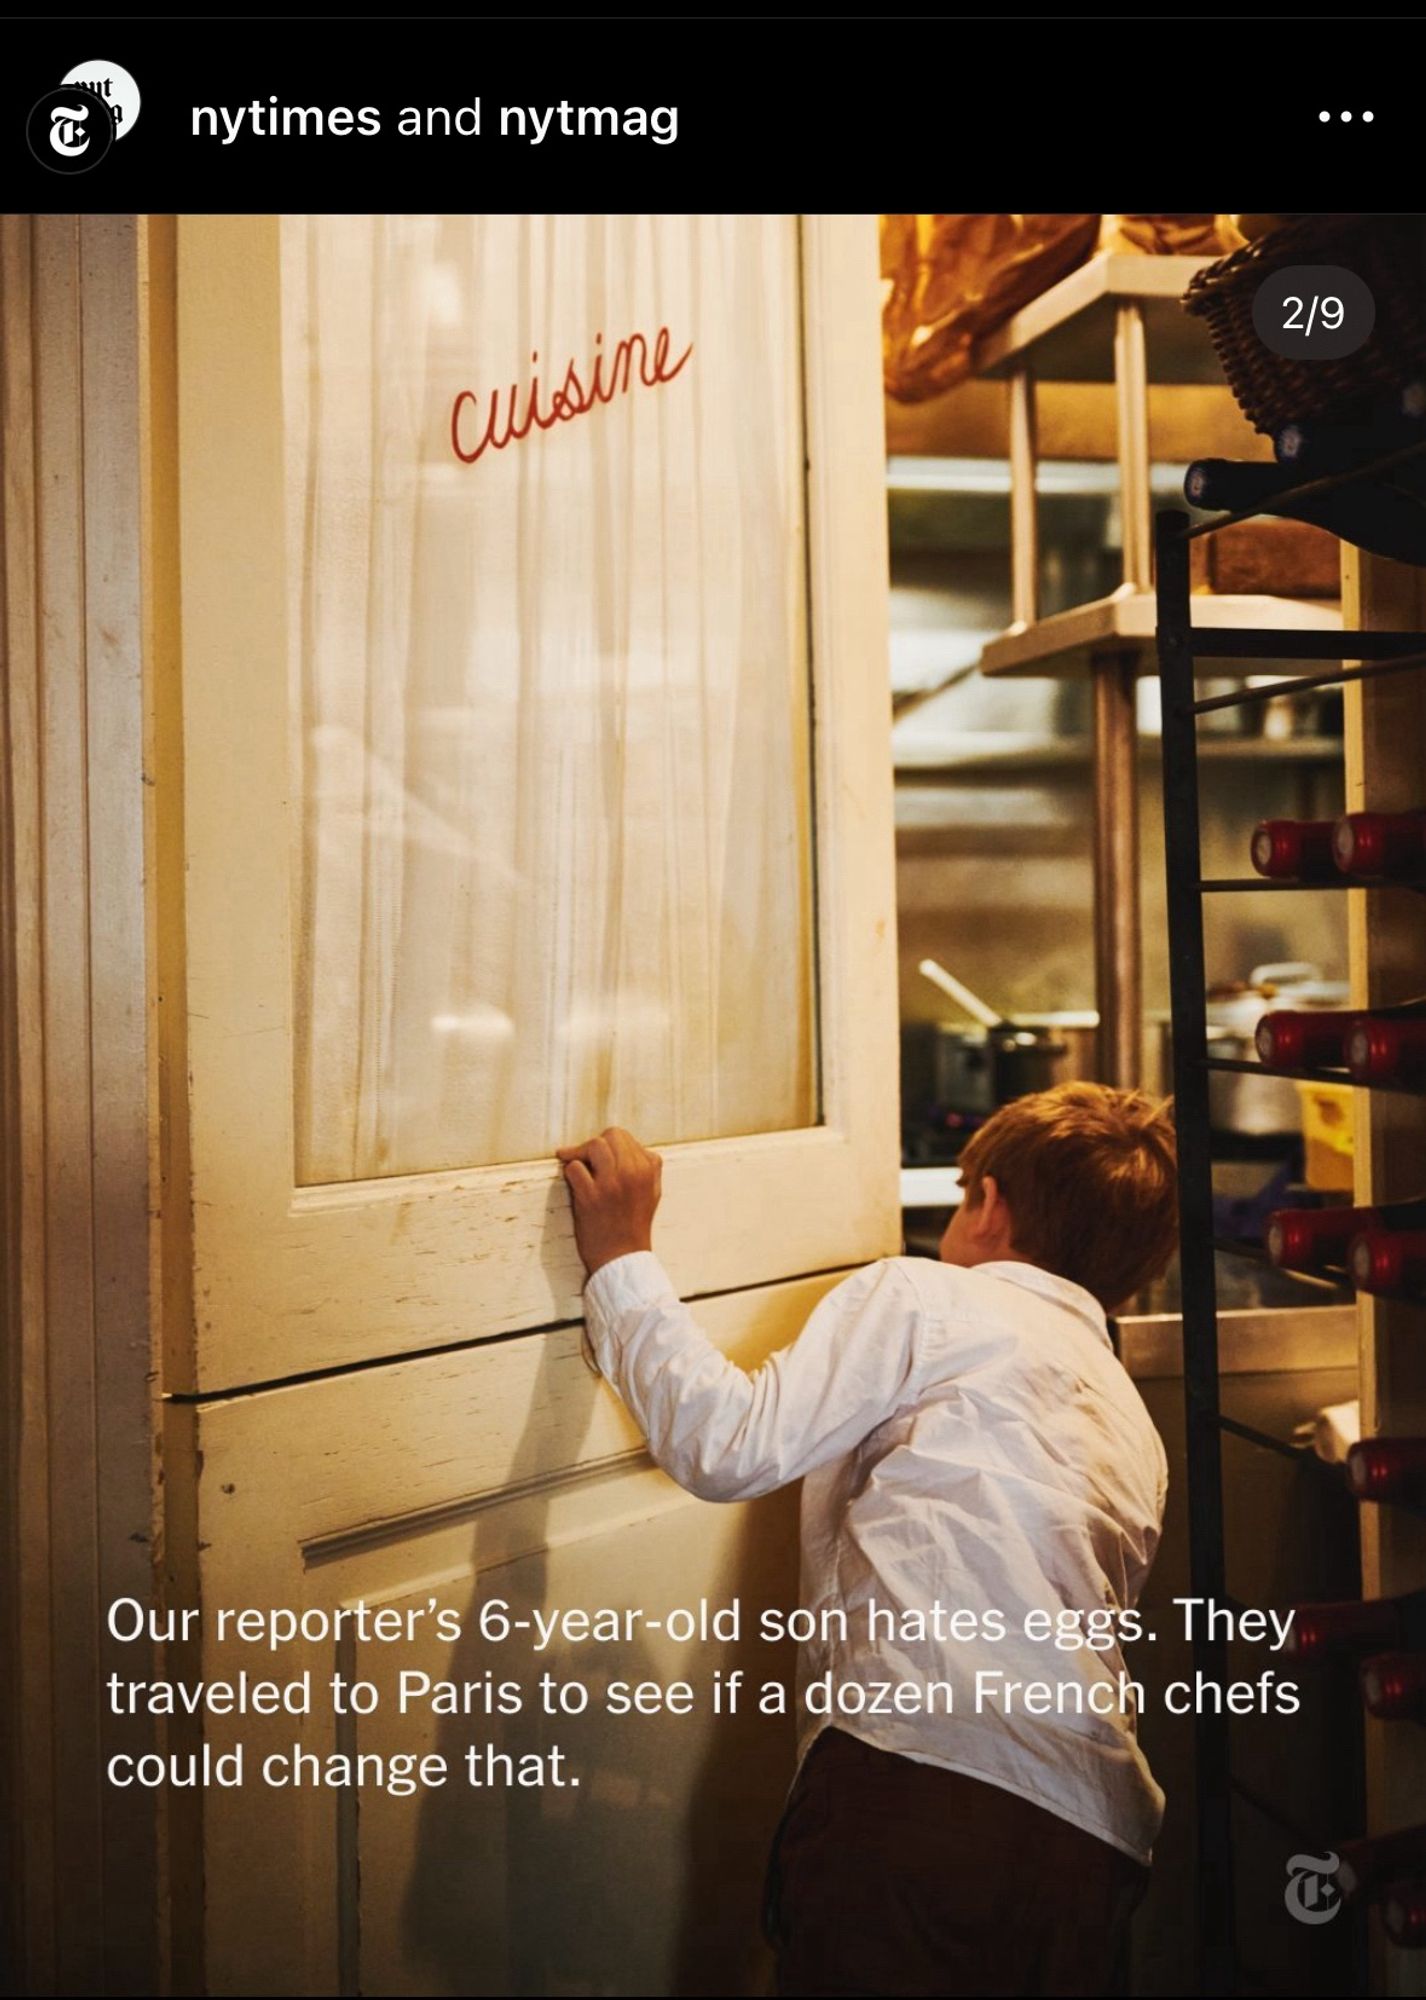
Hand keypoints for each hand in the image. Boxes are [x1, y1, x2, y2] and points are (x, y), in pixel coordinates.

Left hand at [556, 1127, 663, 1277]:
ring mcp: (611, 1184)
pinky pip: (574, 1168)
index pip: (624, 1136)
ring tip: (577, 1166)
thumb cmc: (635, 1225)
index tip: (599, 1156)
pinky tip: (575, 1184)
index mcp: (648, 1169)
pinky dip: (570, 1172)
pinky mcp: (590, 1197)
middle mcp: (631, 1172)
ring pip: (593, 1145)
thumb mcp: (653, 1192)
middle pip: (610, 1135)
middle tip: (584, 1158)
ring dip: (581, 1154)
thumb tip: (633, 1146)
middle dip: (594, 1145)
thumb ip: (648, 1166)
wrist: (623, 1258)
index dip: (609, 1143)